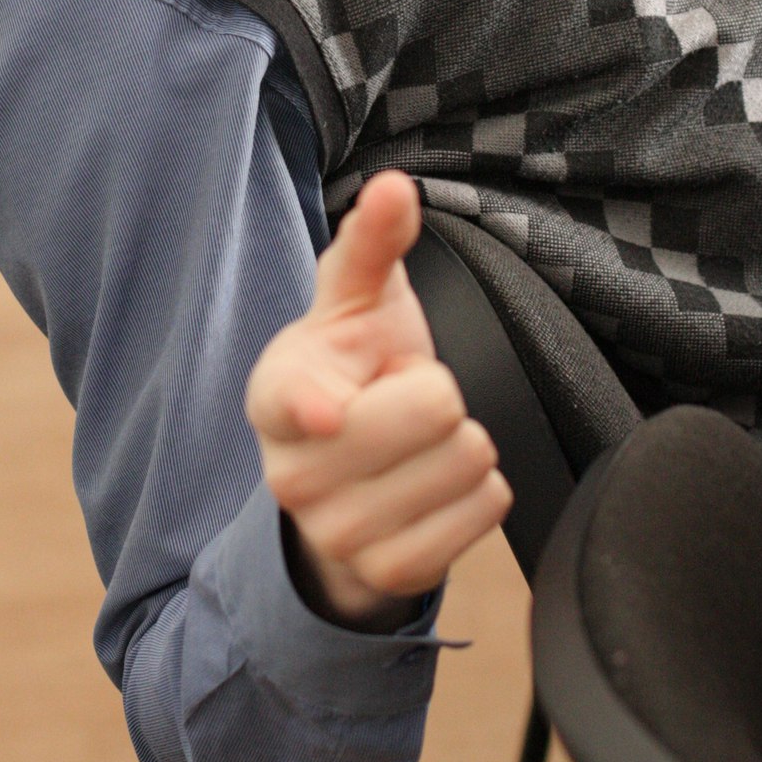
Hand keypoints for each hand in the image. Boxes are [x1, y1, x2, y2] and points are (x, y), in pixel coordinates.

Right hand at [245, 171, 510, 625]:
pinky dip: (479, 492)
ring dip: (461, 443)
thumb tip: (393, 186)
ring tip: (418, 443)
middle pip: (434, 408)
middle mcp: (293, 474)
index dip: (321, 404)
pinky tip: (437, 482)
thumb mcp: (358, 303)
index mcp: (276, 396)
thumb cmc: (353, 370)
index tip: (330, 410)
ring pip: (466, 461)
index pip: (297, 400)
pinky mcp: (389, 575)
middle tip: (402, 399)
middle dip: (439, 392)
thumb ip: (373, 241)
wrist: (347, 478)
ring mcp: (338, 533)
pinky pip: (485, 511)